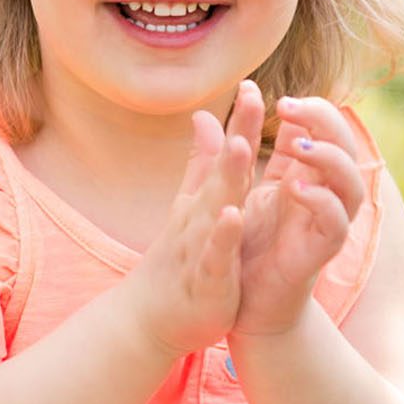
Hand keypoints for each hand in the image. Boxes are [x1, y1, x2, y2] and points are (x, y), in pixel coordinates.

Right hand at [130, 82, 260, 358]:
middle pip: (222, 171)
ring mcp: (202, 247)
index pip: (224, 156)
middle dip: (238, 135)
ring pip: (216, 208)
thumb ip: (200, 163)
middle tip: (253, 98)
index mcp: (204, 203)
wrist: (150, 319)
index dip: (239, 122)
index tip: (252, 84)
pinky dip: (223, 235)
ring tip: (243, 146)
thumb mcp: (191, 207)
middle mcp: (201, 218)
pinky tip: (234, 215)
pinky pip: (217, 255)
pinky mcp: (208, 280)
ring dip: (228, 177)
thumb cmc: (176, 262)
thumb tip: (204, 116)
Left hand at [231, 89, 370, 336]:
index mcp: (304, 177)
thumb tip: (229, 102)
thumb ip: (235, 149)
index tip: (275, 96)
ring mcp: (323, 225)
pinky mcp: (318, 254)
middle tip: (288, 107)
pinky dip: (320, 203)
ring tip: (298, 145)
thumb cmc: (246, 245)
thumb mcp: (238, 187)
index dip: (311, 109)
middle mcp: (321, 196)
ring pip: (350, 185)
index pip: (324, 131)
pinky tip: (294, 188)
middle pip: (346, 148)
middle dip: (324, 121)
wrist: (243, 303)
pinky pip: (336, 225)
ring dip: (328, 159)